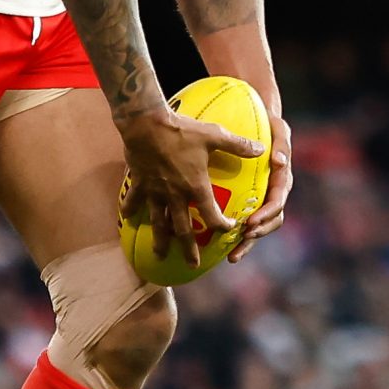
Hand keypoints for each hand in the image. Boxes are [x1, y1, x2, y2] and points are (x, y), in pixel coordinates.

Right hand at [120, 107, 264, 259]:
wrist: (146, 123)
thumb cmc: (182, 130)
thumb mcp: (214, 135)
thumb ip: (238, 145)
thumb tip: (261, 150)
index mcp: (195, 186)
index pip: (211, 215)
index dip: (221, 225)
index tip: (228, 229)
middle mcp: (175, 195)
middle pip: (183, 229)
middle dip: (188, 249)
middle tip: (193, 265)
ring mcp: (155, 191)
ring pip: (157, 222)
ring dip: (160, 239)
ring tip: (159, 254)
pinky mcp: (138, 183)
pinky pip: (133, 201)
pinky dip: (130, 210)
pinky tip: (128, 219)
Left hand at [229, 113, 292, 261]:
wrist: (262, 124)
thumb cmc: (270, 126)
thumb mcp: (279, 129)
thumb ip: (281, 143)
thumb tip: (278, 160)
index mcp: (282, 180)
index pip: (277, 202)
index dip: (266, 215)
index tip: (251, 223)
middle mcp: (274, 193)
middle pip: (271, 221)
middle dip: (257, 234)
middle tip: (241, 240)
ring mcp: (263, 199)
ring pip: (259, 228)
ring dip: (247, 243)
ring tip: (232, 255)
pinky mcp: (250, 201)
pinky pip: (245, 222)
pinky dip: (236, 236)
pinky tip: (220, 247)